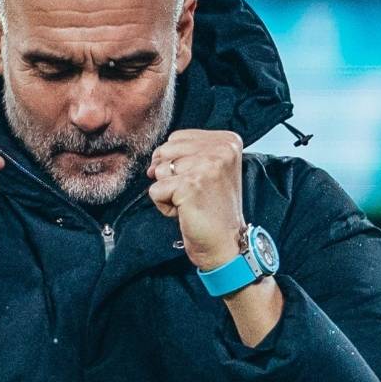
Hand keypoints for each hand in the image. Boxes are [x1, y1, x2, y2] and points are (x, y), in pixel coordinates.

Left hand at [147, 129, 244, 270]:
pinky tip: (186, 212)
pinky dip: (164, 206)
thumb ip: (184, 154)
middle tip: (195, 194)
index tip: (199, 181)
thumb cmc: (213, 208)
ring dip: (168, 191)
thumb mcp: (208, 169)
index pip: (177, 138)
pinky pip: (155, 190)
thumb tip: (152, 163)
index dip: (177, 162)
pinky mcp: (190, 185)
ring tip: (191, 202)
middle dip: (170, 176)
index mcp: (227, 141)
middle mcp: (221, 149)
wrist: (225, 244)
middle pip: (165, 150)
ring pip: (159, 170)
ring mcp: (207, 166)